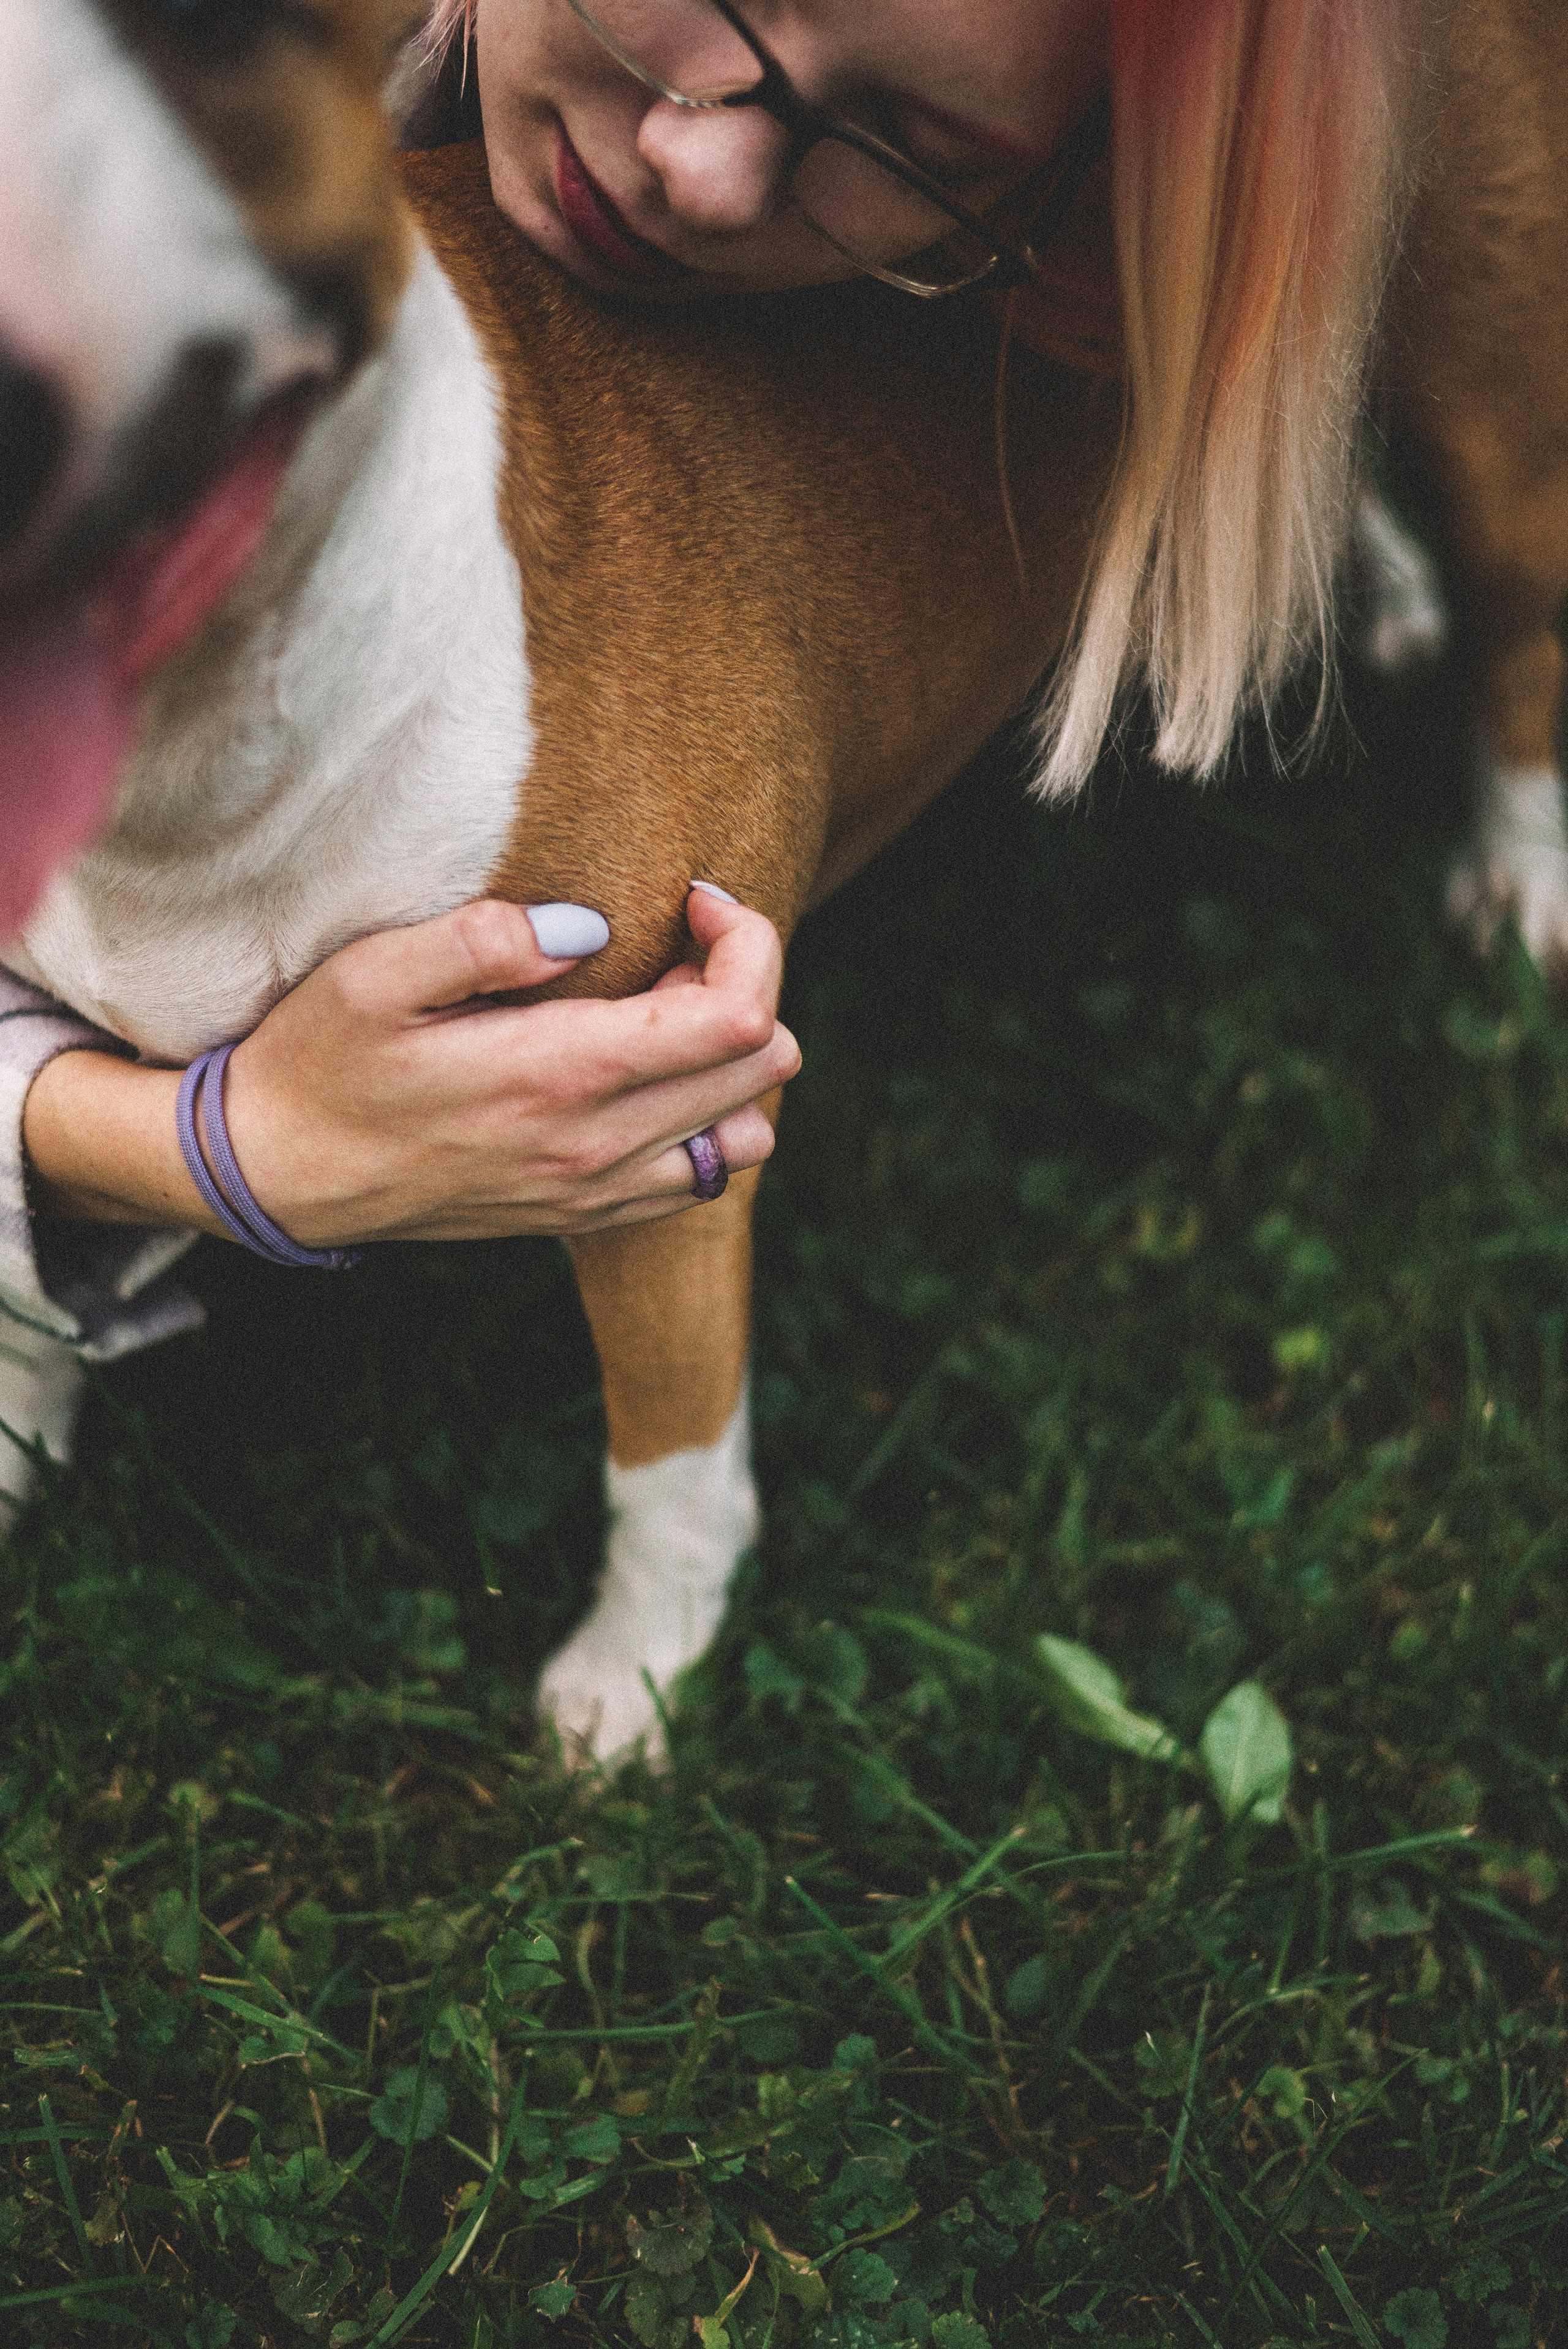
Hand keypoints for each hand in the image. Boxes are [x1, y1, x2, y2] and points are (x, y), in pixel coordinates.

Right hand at [23, 887, 800, 1243]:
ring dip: (730, 1064)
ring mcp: (597, 1191)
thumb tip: (590, 926)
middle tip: (670, 948)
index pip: (741, 1019)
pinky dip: (706, 1122)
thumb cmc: (318, 1059)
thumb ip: (484, 939)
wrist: (277, 1174)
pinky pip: (703, 1179)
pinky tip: (643, 1075)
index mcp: (562, 1075)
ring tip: (661, 1015)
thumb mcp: (373, 975)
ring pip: (749, 1135)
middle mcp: (598, 1146)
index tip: (695, 899)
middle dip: (744, 988)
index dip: (746, 942)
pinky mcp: (585, 1216)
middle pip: (764, 1070)